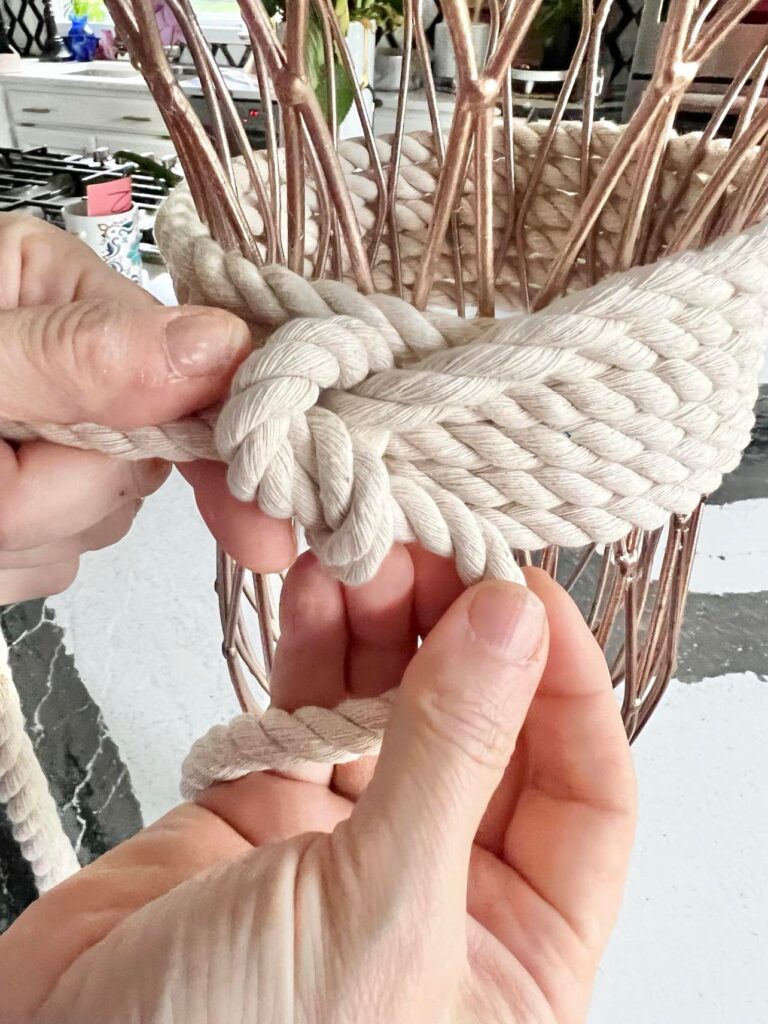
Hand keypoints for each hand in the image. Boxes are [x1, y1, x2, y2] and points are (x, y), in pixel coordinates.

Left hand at [0, 214, 294, 603]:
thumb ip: (84, 356)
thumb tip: (223, 346)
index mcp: (60, 292)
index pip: (189, 368)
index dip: (222, 444)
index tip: (262, 531)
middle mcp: (72, 360)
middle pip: (142, 459)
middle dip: (79, 494)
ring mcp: (52, 435)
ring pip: (103, 517)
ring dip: (37, 533)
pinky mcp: (29, 499)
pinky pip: (59, 555)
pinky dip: (15, 560)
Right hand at [0, 547, 635, 1023]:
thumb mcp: (378, 909)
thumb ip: (451, 755)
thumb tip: (514, 625)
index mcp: (515, 957)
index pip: (587, 795)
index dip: (569, 687)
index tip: (530, 596)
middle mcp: (441, 893)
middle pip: (486, 731)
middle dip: (463, 634)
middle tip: (433, 550)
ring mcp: (351, 846)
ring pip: (395, 707)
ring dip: (386, 623)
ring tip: (367, 552)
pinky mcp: (268, 812)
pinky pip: (312, 709)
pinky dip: (317, 645)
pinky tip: (318, 585)